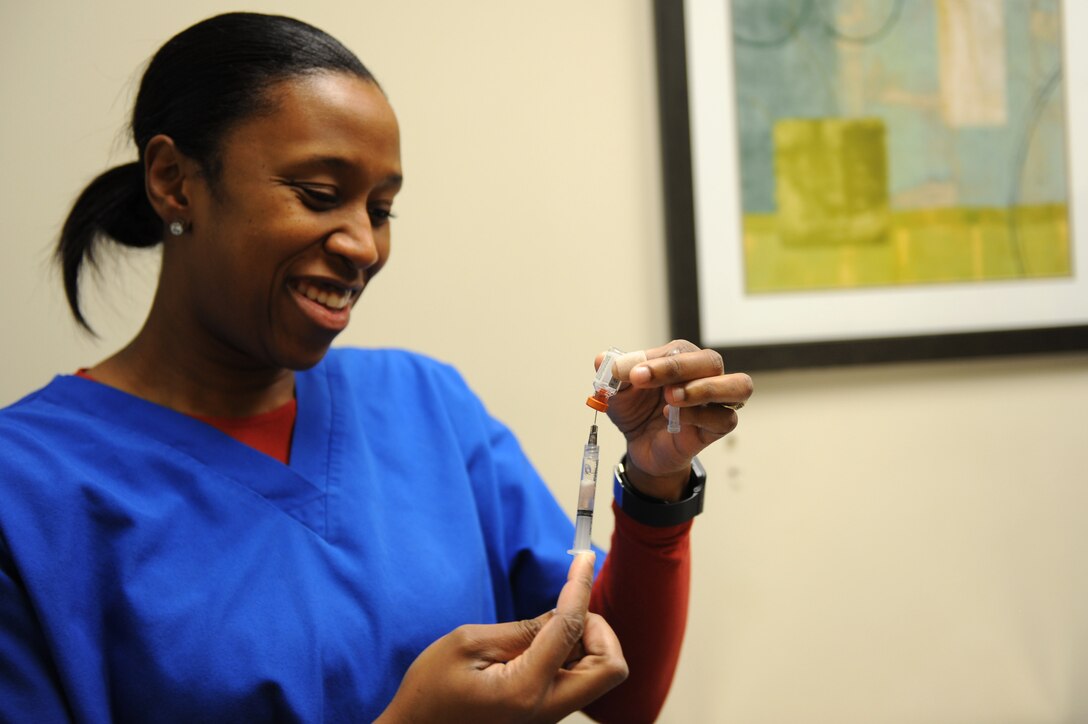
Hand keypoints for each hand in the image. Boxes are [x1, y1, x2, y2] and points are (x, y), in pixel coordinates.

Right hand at [376, 552, 626, 723]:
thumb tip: (560, 614)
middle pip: (611, 667)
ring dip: (586, 642)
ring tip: (542, 629)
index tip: (586, 559)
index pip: (571, 629)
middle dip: (599, 630)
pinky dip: (572, 655)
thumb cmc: (430, 692)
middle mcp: (547, 709)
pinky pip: (578, 681)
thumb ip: (520, 630)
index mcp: (526, 689)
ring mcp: (548, 716)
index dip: (580, 587)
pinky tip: (539, 645)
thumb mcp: (467, 645)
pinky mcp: (544, 715)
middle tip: (566, 610)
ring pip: (599, 674)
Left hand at [602, 340, 752, 499]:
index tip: (626, 372)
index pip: (679, 350)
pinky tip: (674, 419)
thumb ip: (614, 374)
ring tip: (671, 397)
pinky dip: (701, 416)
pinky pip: (725, 419)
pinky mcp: (718, 428)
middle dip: (676, 368)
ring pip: (738, 385)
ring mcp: (717, 402)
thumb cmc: (637, 411)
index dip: (653, 360)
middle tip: (642, 378)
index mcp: (683, 359)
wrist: (640, 445)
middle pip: (711, 361)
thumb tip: (603, 360)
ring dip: (704, 388)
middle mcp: (706, 375)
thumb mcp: (618, 392)